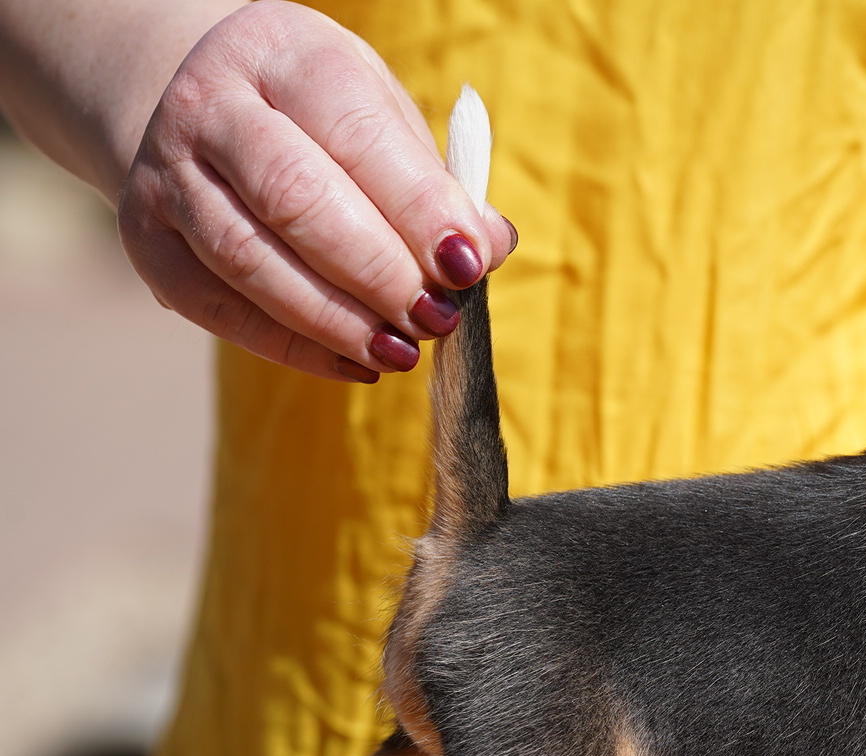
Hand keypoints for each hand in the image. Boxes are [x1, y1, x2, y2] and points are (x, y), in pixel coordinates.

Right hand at [116, 1, 514, 381]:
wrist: (208, 112)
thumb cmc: (321, 118)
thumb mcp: (380, 113)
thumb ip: (432, 179)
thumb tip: (488, 249)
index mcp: (280, 54)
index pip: (355, 133)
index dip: (417, 207)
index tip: (469, 264)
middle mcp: (207, 106)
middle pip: (294, 198)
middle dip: (377, 270)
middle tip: (437, 317)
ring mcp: (166, 176)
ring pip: (251, 261)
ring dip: (338, 319)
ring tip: (402, 350)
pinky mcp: (149, 245)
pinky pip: (223, 310)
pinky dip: (297, 347)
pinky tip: (356, 362)